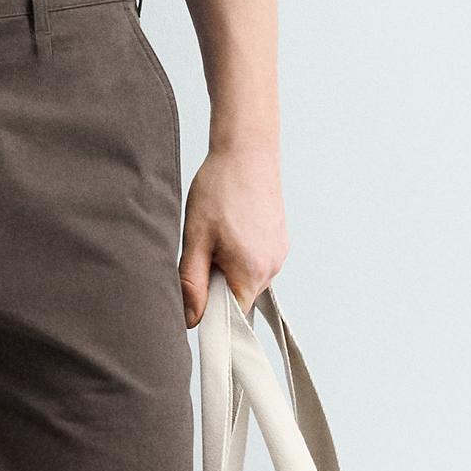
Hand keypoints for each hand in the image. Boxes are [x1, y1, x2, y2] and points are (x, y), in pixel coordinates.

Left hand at [179, 142, 288, 325]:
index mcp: (251, 272)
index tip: (194, 296)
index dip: (210, 313)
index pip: (231, 318)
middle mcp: (271, 268)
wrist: (246, 151)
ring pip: (246, 280)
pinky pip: (256, 264)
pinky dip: (239, 256)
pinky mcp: (279, 242)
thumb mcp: (195, 238)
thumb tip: (191, 320)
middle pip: (238, 298)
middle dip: (216, 287)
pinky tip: (229, 229)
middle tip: (201, 253)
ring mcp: (278, 255)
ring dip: (227, 270)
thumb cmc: (219, 190)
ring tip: (216, 236)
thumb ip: (192, 283)